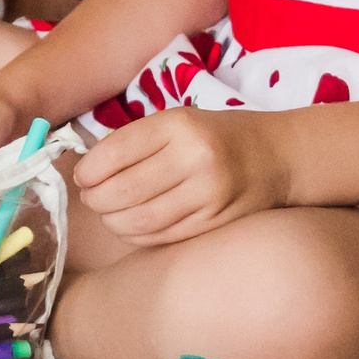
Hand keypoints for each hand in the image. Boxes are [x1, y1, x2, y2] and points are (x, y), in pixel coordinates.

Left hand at [71, 108, 282, 243]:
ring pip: (140, 221)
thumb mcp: (178, 121)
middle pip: (124, 191)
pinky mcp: (215, 222)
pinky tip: (131, 226)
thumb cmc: (216, 136)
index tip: (81, 177)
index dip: (89, 170)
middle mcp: (194, 158)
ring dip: (113, 221)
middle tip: (90, 199)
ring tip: (108, 214)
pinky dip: (137, 235)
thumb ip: (136, 142)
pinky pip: (162, 237)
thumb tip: (86, 170)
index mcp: (179, 125)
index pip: (116, 152)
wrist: (276, 155)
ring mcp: (208, 194)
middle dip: (96, 200)